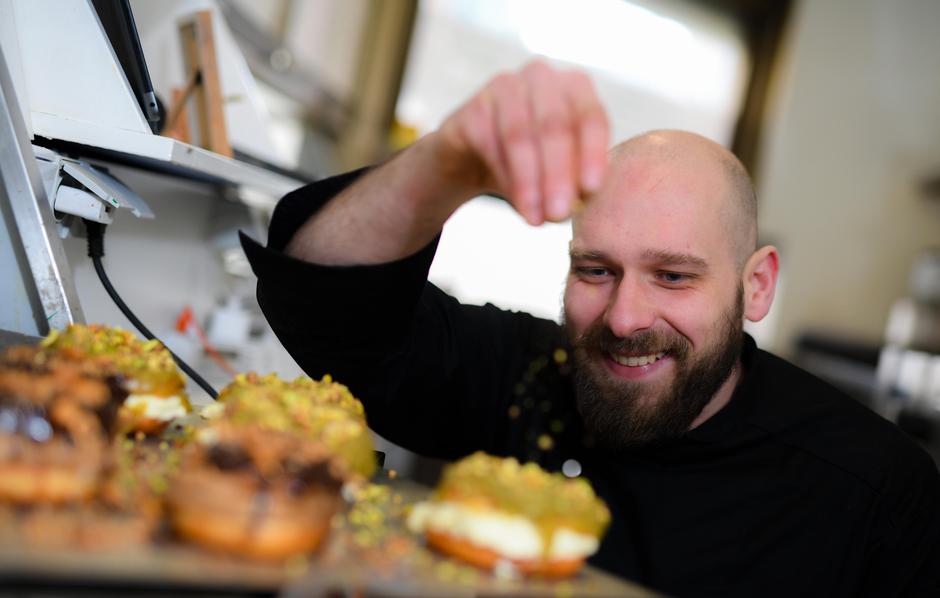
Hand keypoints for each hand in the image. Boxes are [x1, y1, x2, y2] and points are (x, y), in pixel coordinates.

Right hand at [432, 60, 609, 224]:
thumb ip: (576, 179)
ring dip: (530, 181)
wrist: (473, 161)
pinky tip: (514, 201)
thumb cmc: (530, 164)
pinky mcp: (473, 107)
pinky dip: (504, 177)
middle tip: (559, 213)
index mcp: (575, 86)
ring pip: (521, 135)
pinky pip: (490, 143)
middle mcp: (541, 77)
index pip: (591, 116)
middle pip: (555, 126)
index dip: (592, 154)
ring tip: (536, 218)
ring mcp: (503, 87)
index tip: (591, 190)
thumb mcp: (561, 171)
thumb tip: (582, 198)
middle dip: (558, 175)